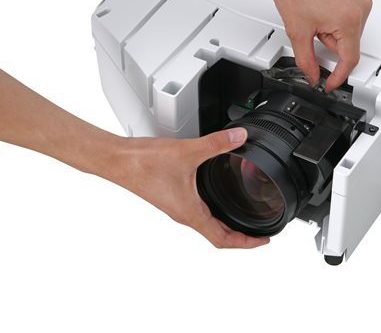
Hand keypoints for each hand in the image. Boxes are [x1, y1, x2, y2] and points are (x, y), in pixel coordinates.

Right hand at [100, 127, 269, 248]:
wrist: (117, 160)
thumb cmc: (143, 163)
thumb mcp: (188, 151)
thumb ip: (217, 143)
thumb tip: (239, 138)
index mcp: (190, 213)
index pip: (223, 239)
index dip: (245, 243)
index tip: (263, 240)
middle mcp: (183, 214)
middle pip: (217, 235)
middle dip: (240, 236)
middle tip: (259, 231)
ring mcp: (177, 206)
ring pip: (206, 223)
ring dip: (225, 225)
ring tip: (242, 218)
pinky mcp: (171, 196)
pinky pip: (197, 211)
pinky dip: (212, 211)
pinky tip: (215, 196)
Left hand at [267, 0, 371, 90]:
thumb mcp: (297, 31)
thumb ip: (306, 60)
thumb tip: (313, 75)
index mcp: (350, 19)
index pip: (350, 59)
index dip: (338, 76)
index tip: (331, 84)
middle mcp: (362, 6)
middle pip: (348, 44)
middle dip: (327, 42)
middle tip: (310, 27)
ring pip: (349, 30)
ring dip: (331, 30)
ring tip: (313, 12)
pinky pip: (351, 15)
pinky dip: (335, 17)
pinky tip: (319, 5)